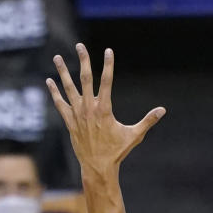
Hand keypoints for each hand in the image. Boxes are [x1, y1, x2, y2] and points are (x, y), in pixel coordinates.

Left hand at [47, 43, 164, 178]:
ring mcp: (77, 114)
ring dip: (63, 72)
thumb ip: (148, 121)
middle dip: (83, 61)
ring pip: (69, 88)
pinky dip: (54, 92)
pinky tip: (49, 81)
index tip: (108, 51)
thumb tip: (163, 110)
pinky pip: (60, 104)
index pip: (107, 81)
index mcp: (105, 109)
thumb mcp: (134, 135)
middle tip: (80, 46)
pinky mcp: (70, 122)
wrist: (97, 167)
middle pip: (85, 79)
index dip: (108, 65)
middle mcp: (89, 108)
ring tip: (57, 57)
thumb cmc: (117, 152)